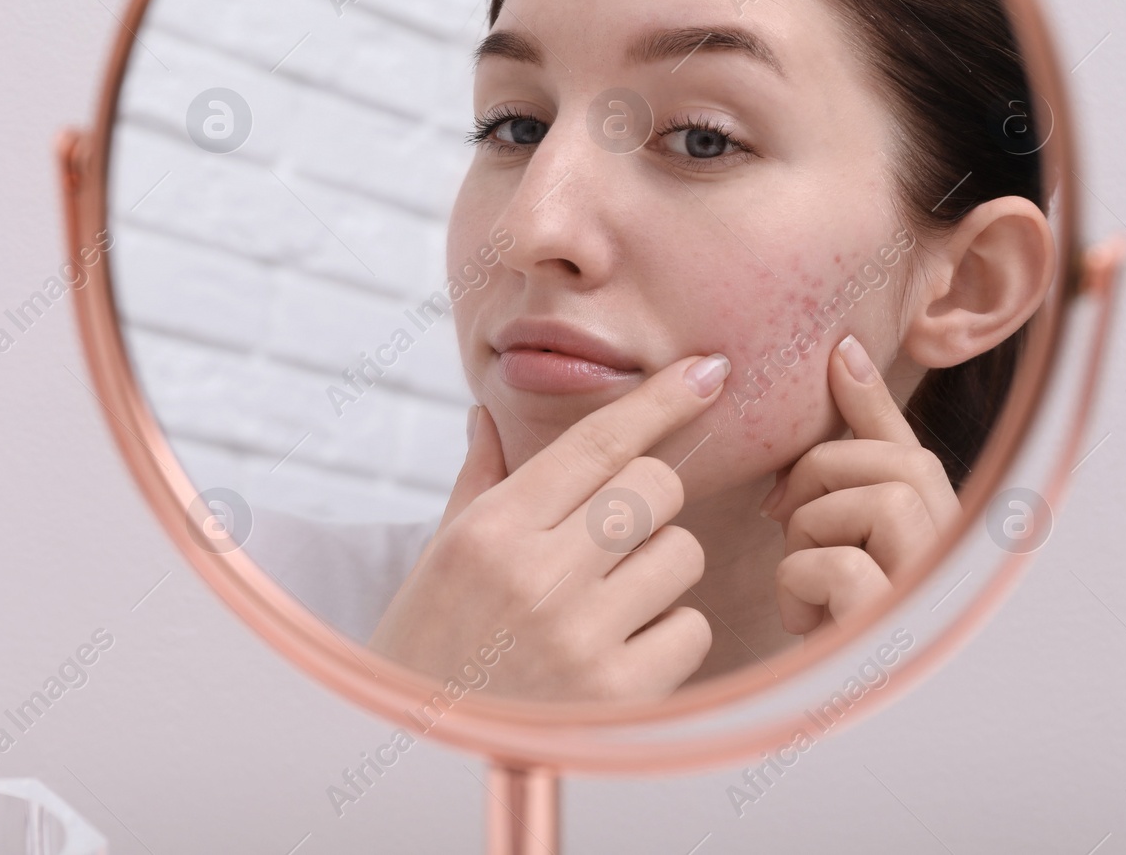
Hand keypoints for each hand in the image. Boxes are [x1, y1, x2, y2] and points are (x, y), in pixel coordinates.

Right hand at [367, 355, 729, 700]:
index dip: (660, 401)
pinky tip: (620, 647)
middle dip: (649, 498)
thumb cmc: (428, 645)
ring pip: (679, 553)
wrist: (419, 755)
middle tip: (616, 529)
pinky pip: (691, 628)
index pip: (596, 443)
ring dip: (657, 568)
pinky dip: (668, 632)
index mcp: (491, 531)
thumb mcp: (439, 556)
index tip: (706, 371)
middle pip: (654, 489)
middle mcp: (538, 577)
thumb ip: (480, 481)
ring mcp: (583, 638)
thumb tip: (488, 414)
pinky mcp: (622, 697)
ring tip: (606, 599)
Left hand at [764, 334, 959, 634]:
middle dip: (822, 479)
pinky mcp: (901, 624)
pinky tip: (804, 617)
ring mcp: (931, 588)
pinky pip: (842, 565)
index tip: (838, 351)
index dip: (871, 397)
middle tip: (786, 519)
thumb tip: (845, 354)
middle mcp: (949, 553)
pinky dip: (803, 584)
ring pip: (873, 503)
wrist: (826, 717)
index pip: (907, 448)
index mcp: (931, 528)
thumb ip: (847, 455)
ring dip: (812, 534)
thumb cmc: (832, 628)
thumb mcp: (832, 536)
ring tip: (804, 578)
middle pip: (892, 464)